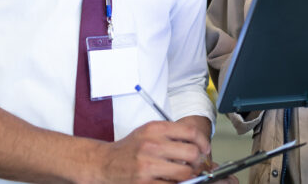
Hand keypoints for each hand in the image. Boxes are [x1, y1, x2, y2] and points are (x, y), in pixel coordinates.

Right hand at [93, 119, 210, 182]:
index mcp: (155, 129)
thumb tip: (197, 146)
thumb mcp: (148, 132)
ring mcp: (147, 164)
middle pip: (192, 153)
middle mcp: (152, 144)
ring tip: (185, 176)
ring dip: (189, 176)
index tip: (205, 150)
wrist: (102, 163)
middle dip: (198, 162)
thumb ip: (170, 136)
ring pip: (184, 172)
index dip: (203, 143)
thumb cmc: (128, 149)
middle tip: (196, 166)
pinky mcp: (144, 182)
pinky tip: (172, 181)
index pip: (191, 132)